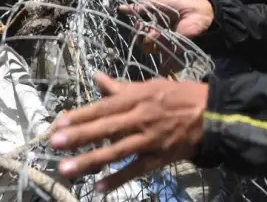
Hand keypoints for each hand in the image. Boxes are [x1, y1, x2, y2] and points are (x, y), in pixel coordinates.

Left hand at [49, 74, 207, 191]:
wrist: (212, 115)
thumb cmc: (179, 96)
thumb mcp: (150, 85)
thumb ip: (121, 86)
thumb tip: (97, 77)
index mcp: (139, 98)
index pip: (105, 107)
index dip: (82, 115)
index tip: (59, 122)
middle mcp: (142, 118)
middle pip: (107, 128)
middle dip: (80, 136)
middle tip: (54, 143)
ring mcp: (150, 140)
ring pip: (117, 152)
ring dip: (90, 161)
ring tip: (67, 169)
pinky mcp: (159, 158)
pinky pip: (136, 170)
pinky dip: (118, 179)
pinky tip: (99, 188)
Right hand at [122, 0, 214, 41]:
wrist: (197, 14)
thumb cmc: (178, 5)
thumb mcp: (158, 1)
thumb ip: (141, 6)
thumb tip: (121, 8)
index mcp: (152, 20)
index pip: (137, 26)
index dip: (135, 24)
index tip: (136, 19)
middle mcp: (154, 32)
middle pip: (138, 38)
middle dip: (138, 32)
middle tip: (144, 27)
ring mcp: (160, 42)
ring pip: (144, 46)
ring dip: (147, 38)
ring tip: (155, 32)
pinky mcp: (167, 49)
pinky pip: (155, 51)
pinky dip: (155, 44)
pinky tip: (159, 36)